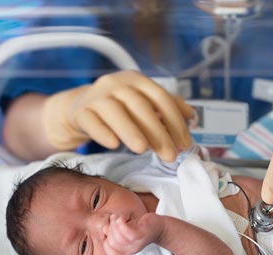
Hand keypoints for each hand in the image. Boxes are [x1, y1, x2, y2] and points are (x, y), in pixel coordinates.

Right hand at [42, 70, 193, 161]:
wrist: (81, 108)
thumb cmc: (119, 107)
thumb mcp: (144, 102)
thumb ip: (168, 107)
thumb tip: (192, 117)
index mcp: (137, 80)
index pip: (161, 98)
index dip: (175, 121)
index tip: (184, 144)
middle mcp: (117, 83)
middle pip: (140, 106)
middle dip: (158, 132)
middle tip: (170, 155)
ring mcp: (97, 96)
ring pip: (115, 112)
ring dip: (131, 131)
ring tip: (143, 150)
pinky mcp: (81, 111)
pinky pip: (92, 122)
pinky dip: (103, 133)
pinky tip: (113, 145)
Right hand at [103, 213, 162, 254]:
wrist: (160, 226)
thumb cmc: (140, 227)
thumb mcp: (124, 230)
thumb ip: (113, 230)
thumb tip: (105, 229)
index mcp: (126, 250)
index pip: (110, 251)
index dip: (107, 239)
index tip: (112, 229)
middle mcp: (131, 249)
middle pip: (113, 243)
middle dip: (110, 229)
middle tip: (116, 220)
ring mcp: (136, 242)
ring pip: (119, 238)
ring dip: (115, 225)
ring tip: (120, 217)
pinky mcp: (142, 234)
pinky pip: (128, 233)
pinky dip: (122, 224)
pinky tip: (123, 218)